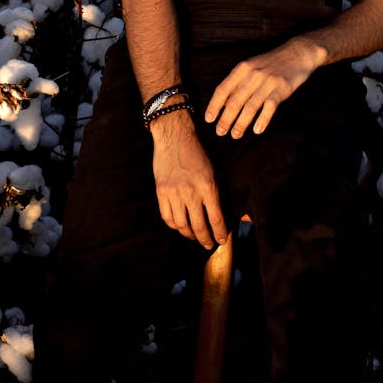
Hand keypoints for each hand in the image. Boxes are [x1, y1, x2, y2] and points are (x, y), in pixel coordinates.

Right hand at [150, 111, 227, 248]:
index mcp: (208, 186)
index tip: (222, 240)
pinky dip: (174, 225)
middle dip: (206, 239)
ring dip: (189, 235)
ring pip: (182, 225)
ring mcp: (174, 193)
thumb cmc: (197, 154)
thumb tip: (216, 216)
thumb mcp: (212, 172)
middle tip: (209, 244)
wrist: (175, 138)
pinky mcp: (161, 192)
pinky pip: (167, 217)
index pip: (216, 218)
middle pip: (199, 226)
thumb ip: (214, 194)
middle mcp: (191, 192)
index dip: (220, 233)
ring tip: (195, 237)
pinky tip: (180, 226)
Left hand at [204, 37, 325, 138]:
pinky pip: (270, 107)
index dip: (214, 105)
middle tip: (220, 132)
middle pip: (235, 101)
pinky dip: (262, 119)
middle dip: (226, 119)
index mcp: (242, 69)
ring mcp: (268, 81)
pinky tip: (257, 130)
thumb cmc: (271, 63)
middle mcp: (253, 74)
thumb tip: (222, 104)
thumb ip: (237, 84)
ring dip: (241, 123)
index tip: (209, 119)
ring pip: (250, 106)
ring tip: (235, 134)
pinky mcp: (282, 88)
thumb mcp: (250, 67)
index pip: (223, 89)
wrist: (297, 53)